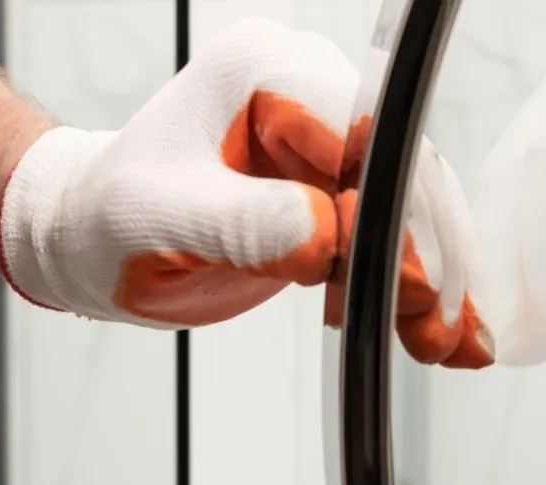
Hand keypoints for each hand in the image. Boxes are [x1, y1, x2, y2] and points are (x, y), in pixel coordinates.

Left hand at [0, 18, 492, 367]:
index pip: (360, 137)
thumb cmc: (114, 221)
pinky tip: (444, 337)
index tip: (411, 287)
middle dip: (428, 259)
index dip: (394, 215)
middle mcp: (309, 99)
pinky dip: (420, 292)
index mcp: (265, 76)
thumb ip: (247, 224)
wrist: (97, 241)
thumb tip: (333, 238)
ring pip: (413, 212)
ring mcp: (328, 149)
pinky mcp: (336, 199)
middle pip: (402, 176)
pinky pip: (395, 239)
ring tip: (449, 348)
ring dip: (436, 284)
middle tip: (438, 332)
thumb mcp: (167, 221)